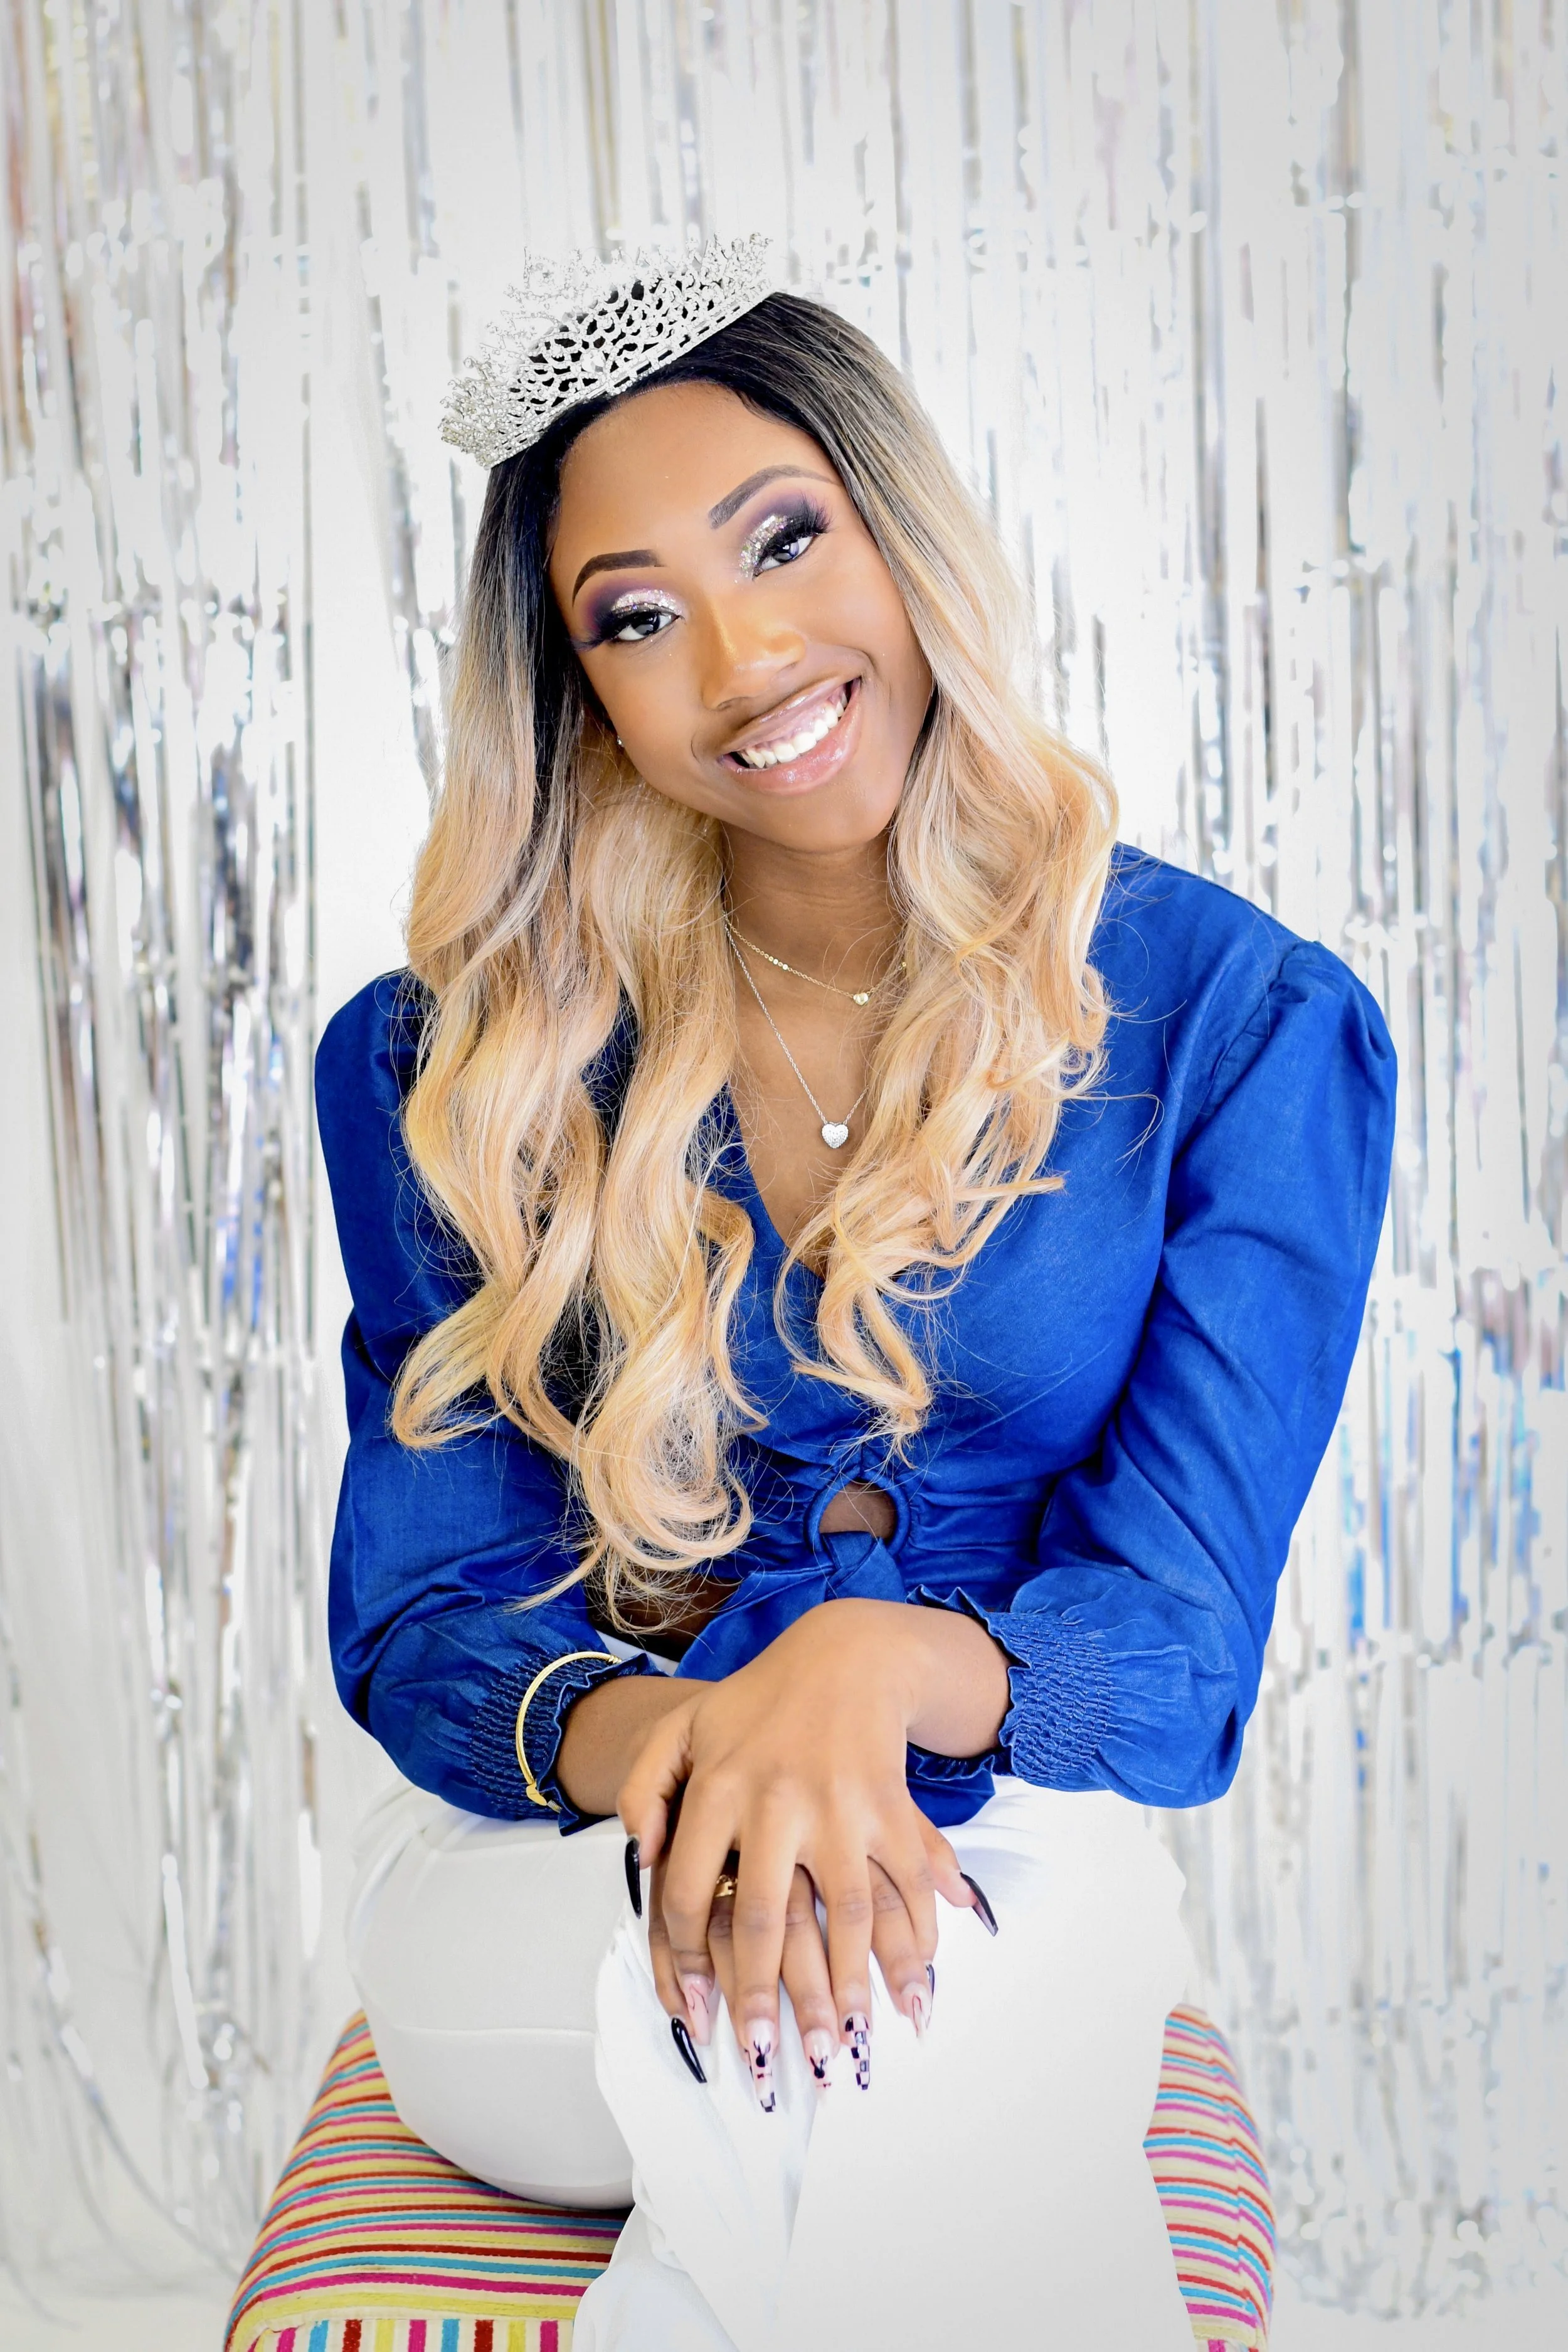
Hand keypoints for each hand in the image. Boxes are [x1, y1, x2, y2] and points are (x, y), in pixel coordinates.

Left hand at [619, 1597, 1006, 2097]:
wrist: (846, 1653)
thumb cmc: (756, 1704)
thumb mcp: (681, 1728)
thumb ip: (643, 1788)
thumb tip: (639, 1855)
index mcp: (717, 1787)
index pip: (688, 1891)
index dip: (686, 1961)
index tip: (696, 2015)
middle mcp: (777, 1800)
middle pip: (765, 1918)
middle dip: (765, 1999)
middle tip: (768, 2061)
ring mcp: (841, 1806)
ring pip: (846, 1915)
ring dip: (850, 1988)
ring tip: (846, 2049)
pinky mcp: (891, 1807)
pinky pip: (906, 1884)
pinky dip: (917, 1940)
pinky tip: (915, 1992)